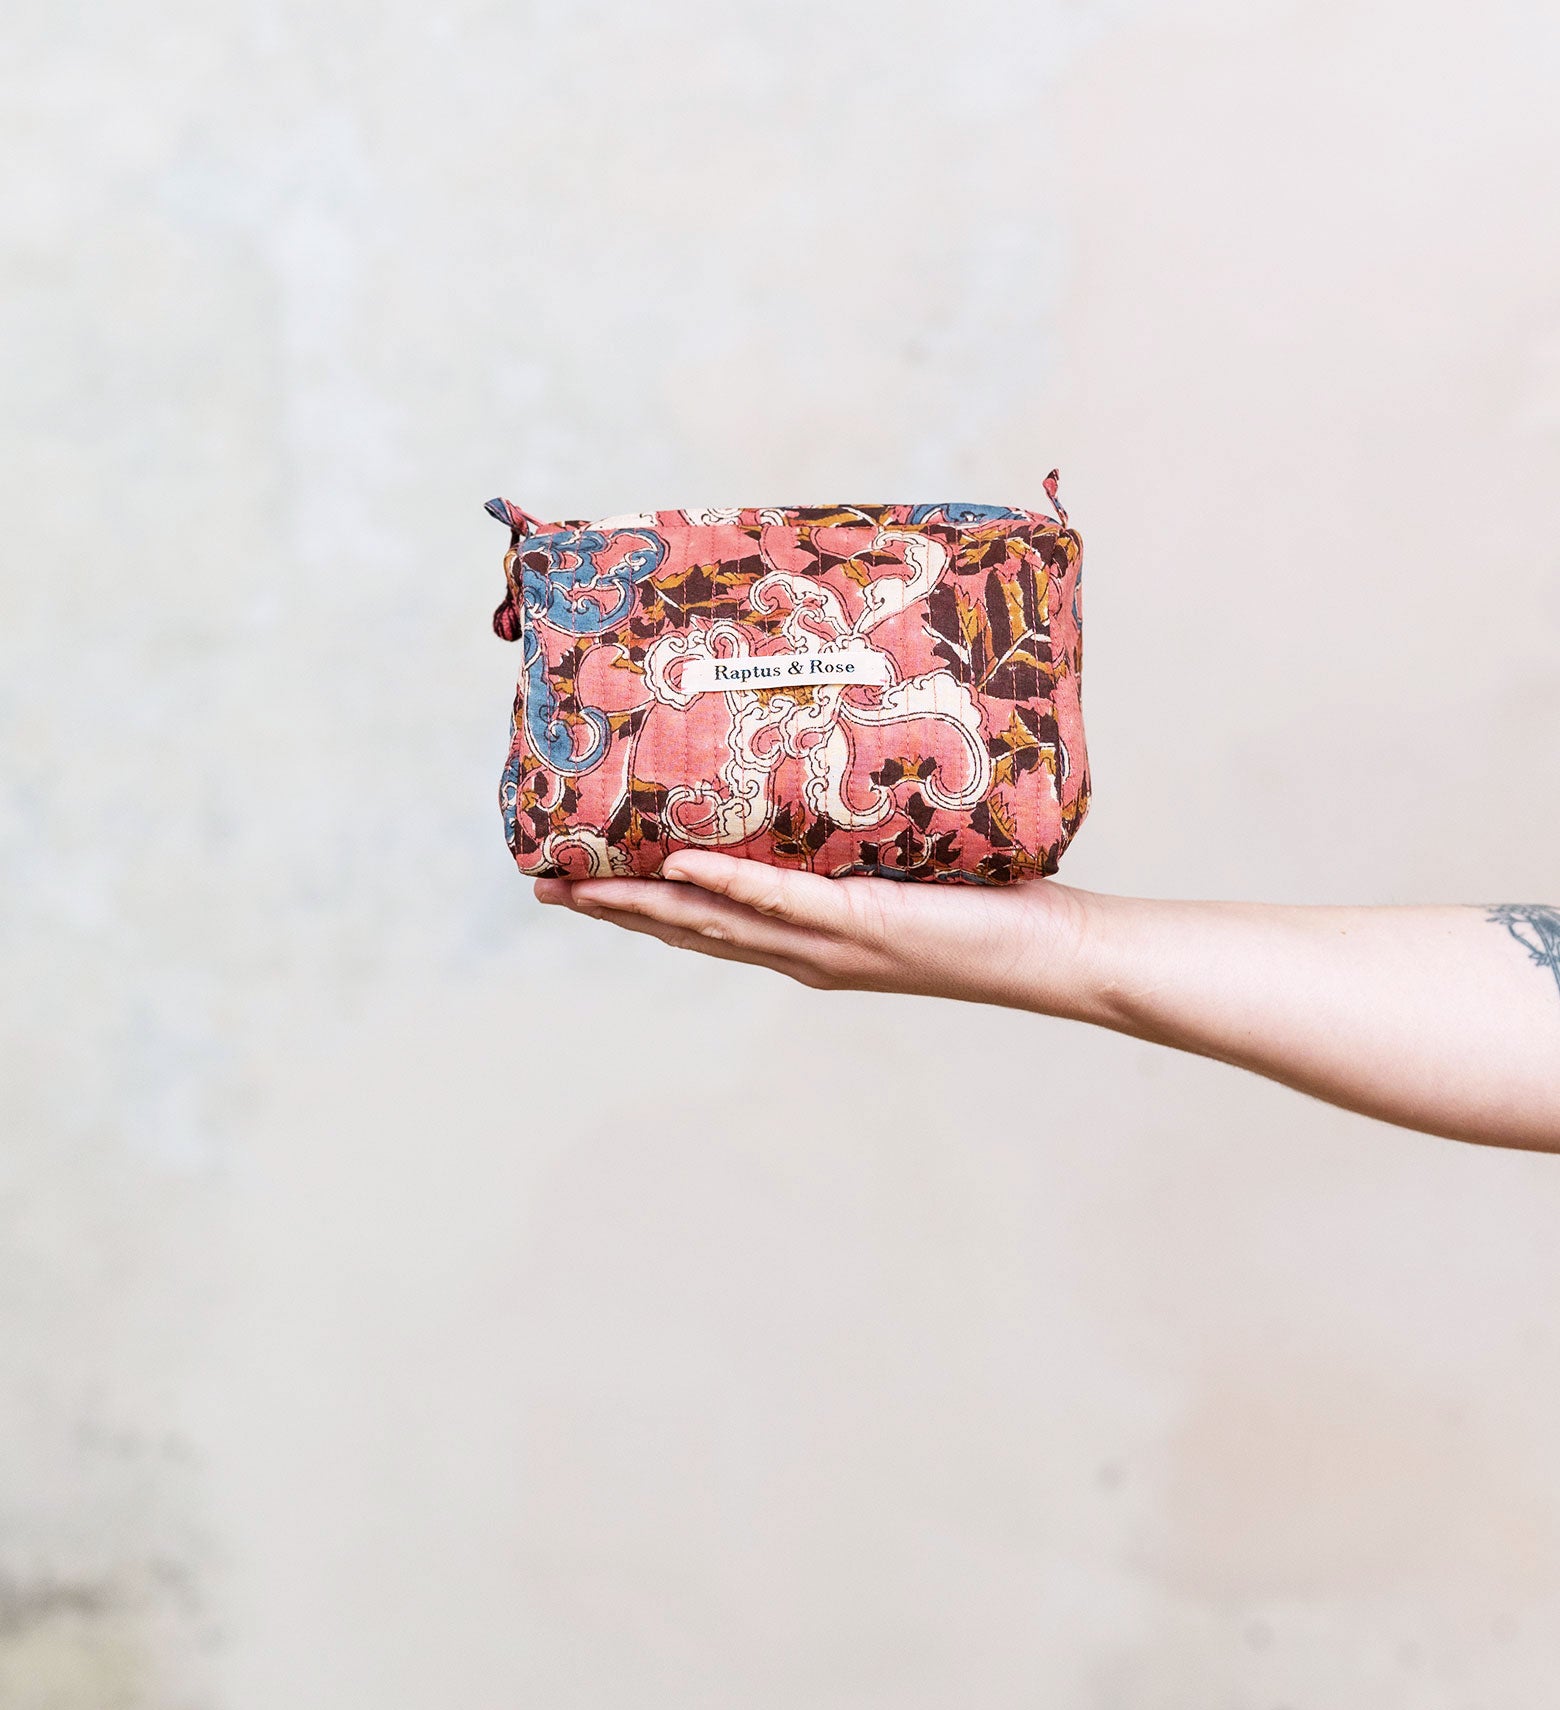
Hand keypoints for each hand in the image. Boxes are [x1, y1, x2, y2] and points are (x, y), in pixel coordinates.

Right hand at [532, 850, 1094, 1011]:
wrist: (1048, 949)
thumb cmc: (986, 904)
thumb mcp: (896, 860)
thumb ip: (847, 831)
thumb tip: (816, 760)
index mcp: (803, 937)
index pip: (701, 920)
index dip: (633, 902)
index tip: (571, 879)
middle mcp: (802, 949)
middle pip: (684, 927)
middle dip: (610, 907)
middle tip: (541, 882)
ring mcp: (827, 943)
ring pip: (712, 921)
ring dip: (640, 901)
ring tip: (577, 882)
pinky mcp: (862, 924)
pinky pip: (780, 902)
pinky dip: (726, 885)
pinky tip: (678, 865)